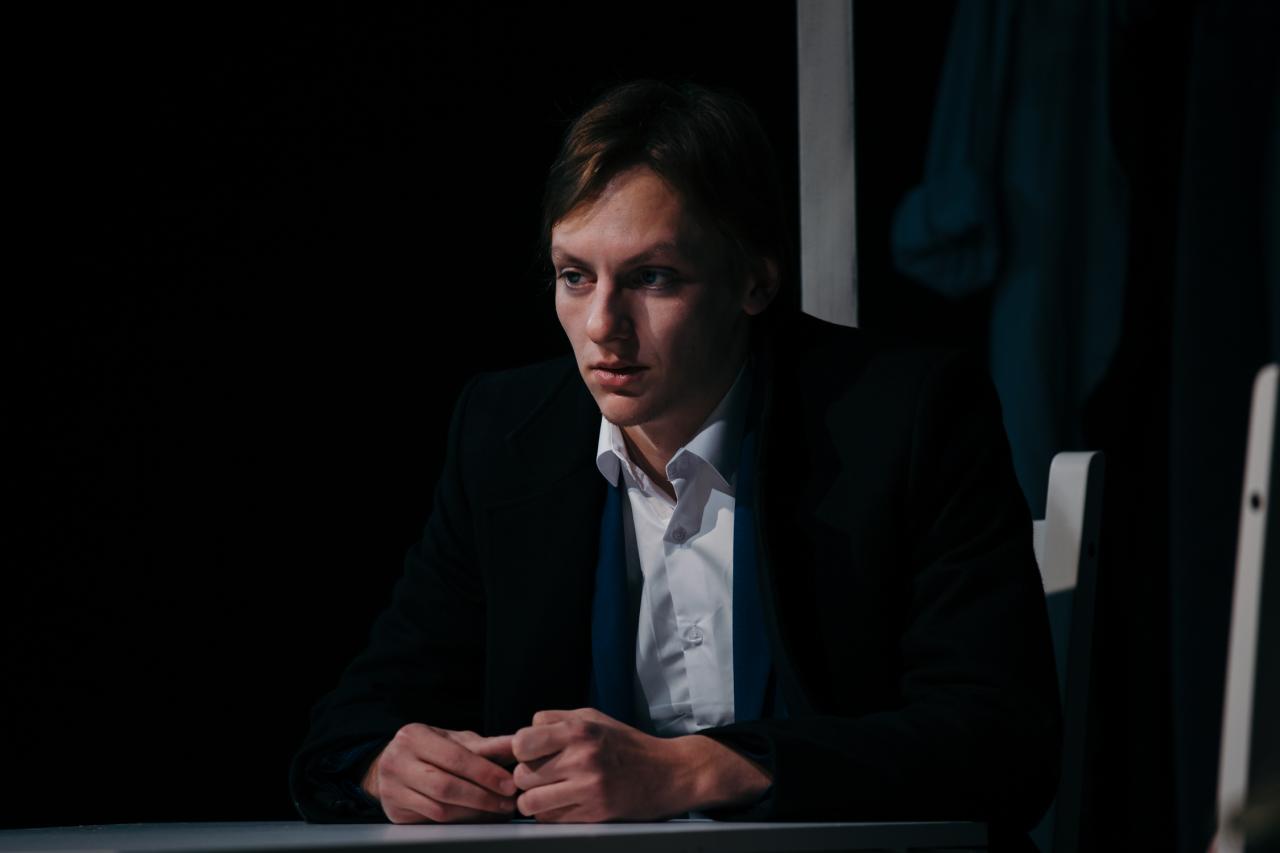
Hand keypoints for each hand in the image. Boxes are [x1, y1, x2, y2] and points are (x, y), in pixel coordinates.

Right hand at [361, 723, 517, 823]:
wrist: (394, 764)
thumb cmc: (431, 749)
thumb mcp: (454, 740)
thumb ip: (485, 745)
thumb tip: (515, 744)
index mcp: (413, 736)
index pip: (455, 758)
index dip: (485, 773)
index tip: (509, 784)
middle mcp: (397, 762)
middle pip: (446, 786)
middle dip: (482, 797)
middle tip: (507, 803)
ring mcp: (392, 790)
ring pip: (440, 809)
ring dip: (474, 813)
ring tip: (497, 811)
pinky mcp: (396, 813)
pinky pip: (433, 822)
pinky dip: (460, 821)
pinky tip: (477, 817)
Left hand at [510, 708, 695, 821]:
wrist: (667, 773)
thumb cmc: (626, 744)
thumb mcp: (592, 719)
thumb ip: (555, 721)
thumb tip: (518, 735)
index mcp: (580, 730)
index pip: (522, 742)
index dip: (521, 749)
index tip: (530, 752)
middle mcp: (582, 758)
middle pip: (522, 774)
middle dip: (526, 776)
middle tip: (541, 774)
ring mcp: (587, 789)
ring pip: (530, 802)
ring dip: (533, 799)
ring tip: (547, 791)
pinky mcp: (593, 814)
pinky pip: (548, 819)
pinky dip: (549, 813)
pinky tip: (564, 802)